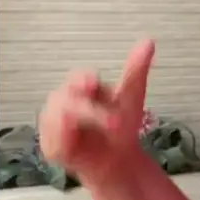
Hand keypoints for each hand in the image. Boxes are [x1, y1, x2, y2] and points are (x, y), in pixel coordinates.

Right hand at [39, 40, 155, 185]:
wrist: (119, 158)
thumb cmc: (121, 124)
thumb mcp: (132, 96)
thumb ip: (136, 70)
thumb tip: (148, 41)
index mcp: (81, 87)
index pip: (78, 78)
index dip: (83, 80)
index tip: (93, 82)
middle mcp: (62, 103)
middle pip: (67, 99)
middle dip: (89, 109)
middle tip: (115, 120)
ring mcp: (53, 125)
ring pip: (58, 119)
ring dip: (84, 125)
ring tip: (112, 128)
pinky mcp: (51, 147)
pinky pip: (53, 141)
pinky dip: (66, 140)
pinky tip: (79, 143)